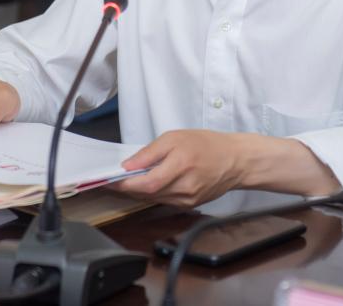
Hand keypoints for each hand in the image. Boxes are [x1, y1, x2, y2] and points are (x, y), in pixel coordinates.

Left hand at [111, 130, 246, 207]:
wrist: (235, 161)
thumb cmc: (207, 145)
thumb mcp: (175, 137)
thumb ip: (150, 152)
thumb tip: (128, 166)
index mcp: (181, 166)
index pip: (147, 183)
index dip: (125, 184)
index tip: (107, 180)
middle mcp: (184, 188)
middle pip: (147, 193)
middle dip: (127, 187)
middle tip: (111, 179)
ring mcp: (187, 200)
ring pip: (153, 199)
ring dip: (138, 191)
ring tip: (128, 179)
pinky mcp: (189, 205)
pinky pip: (163, 201)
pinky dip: (152, 193)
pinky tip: (148, 183)